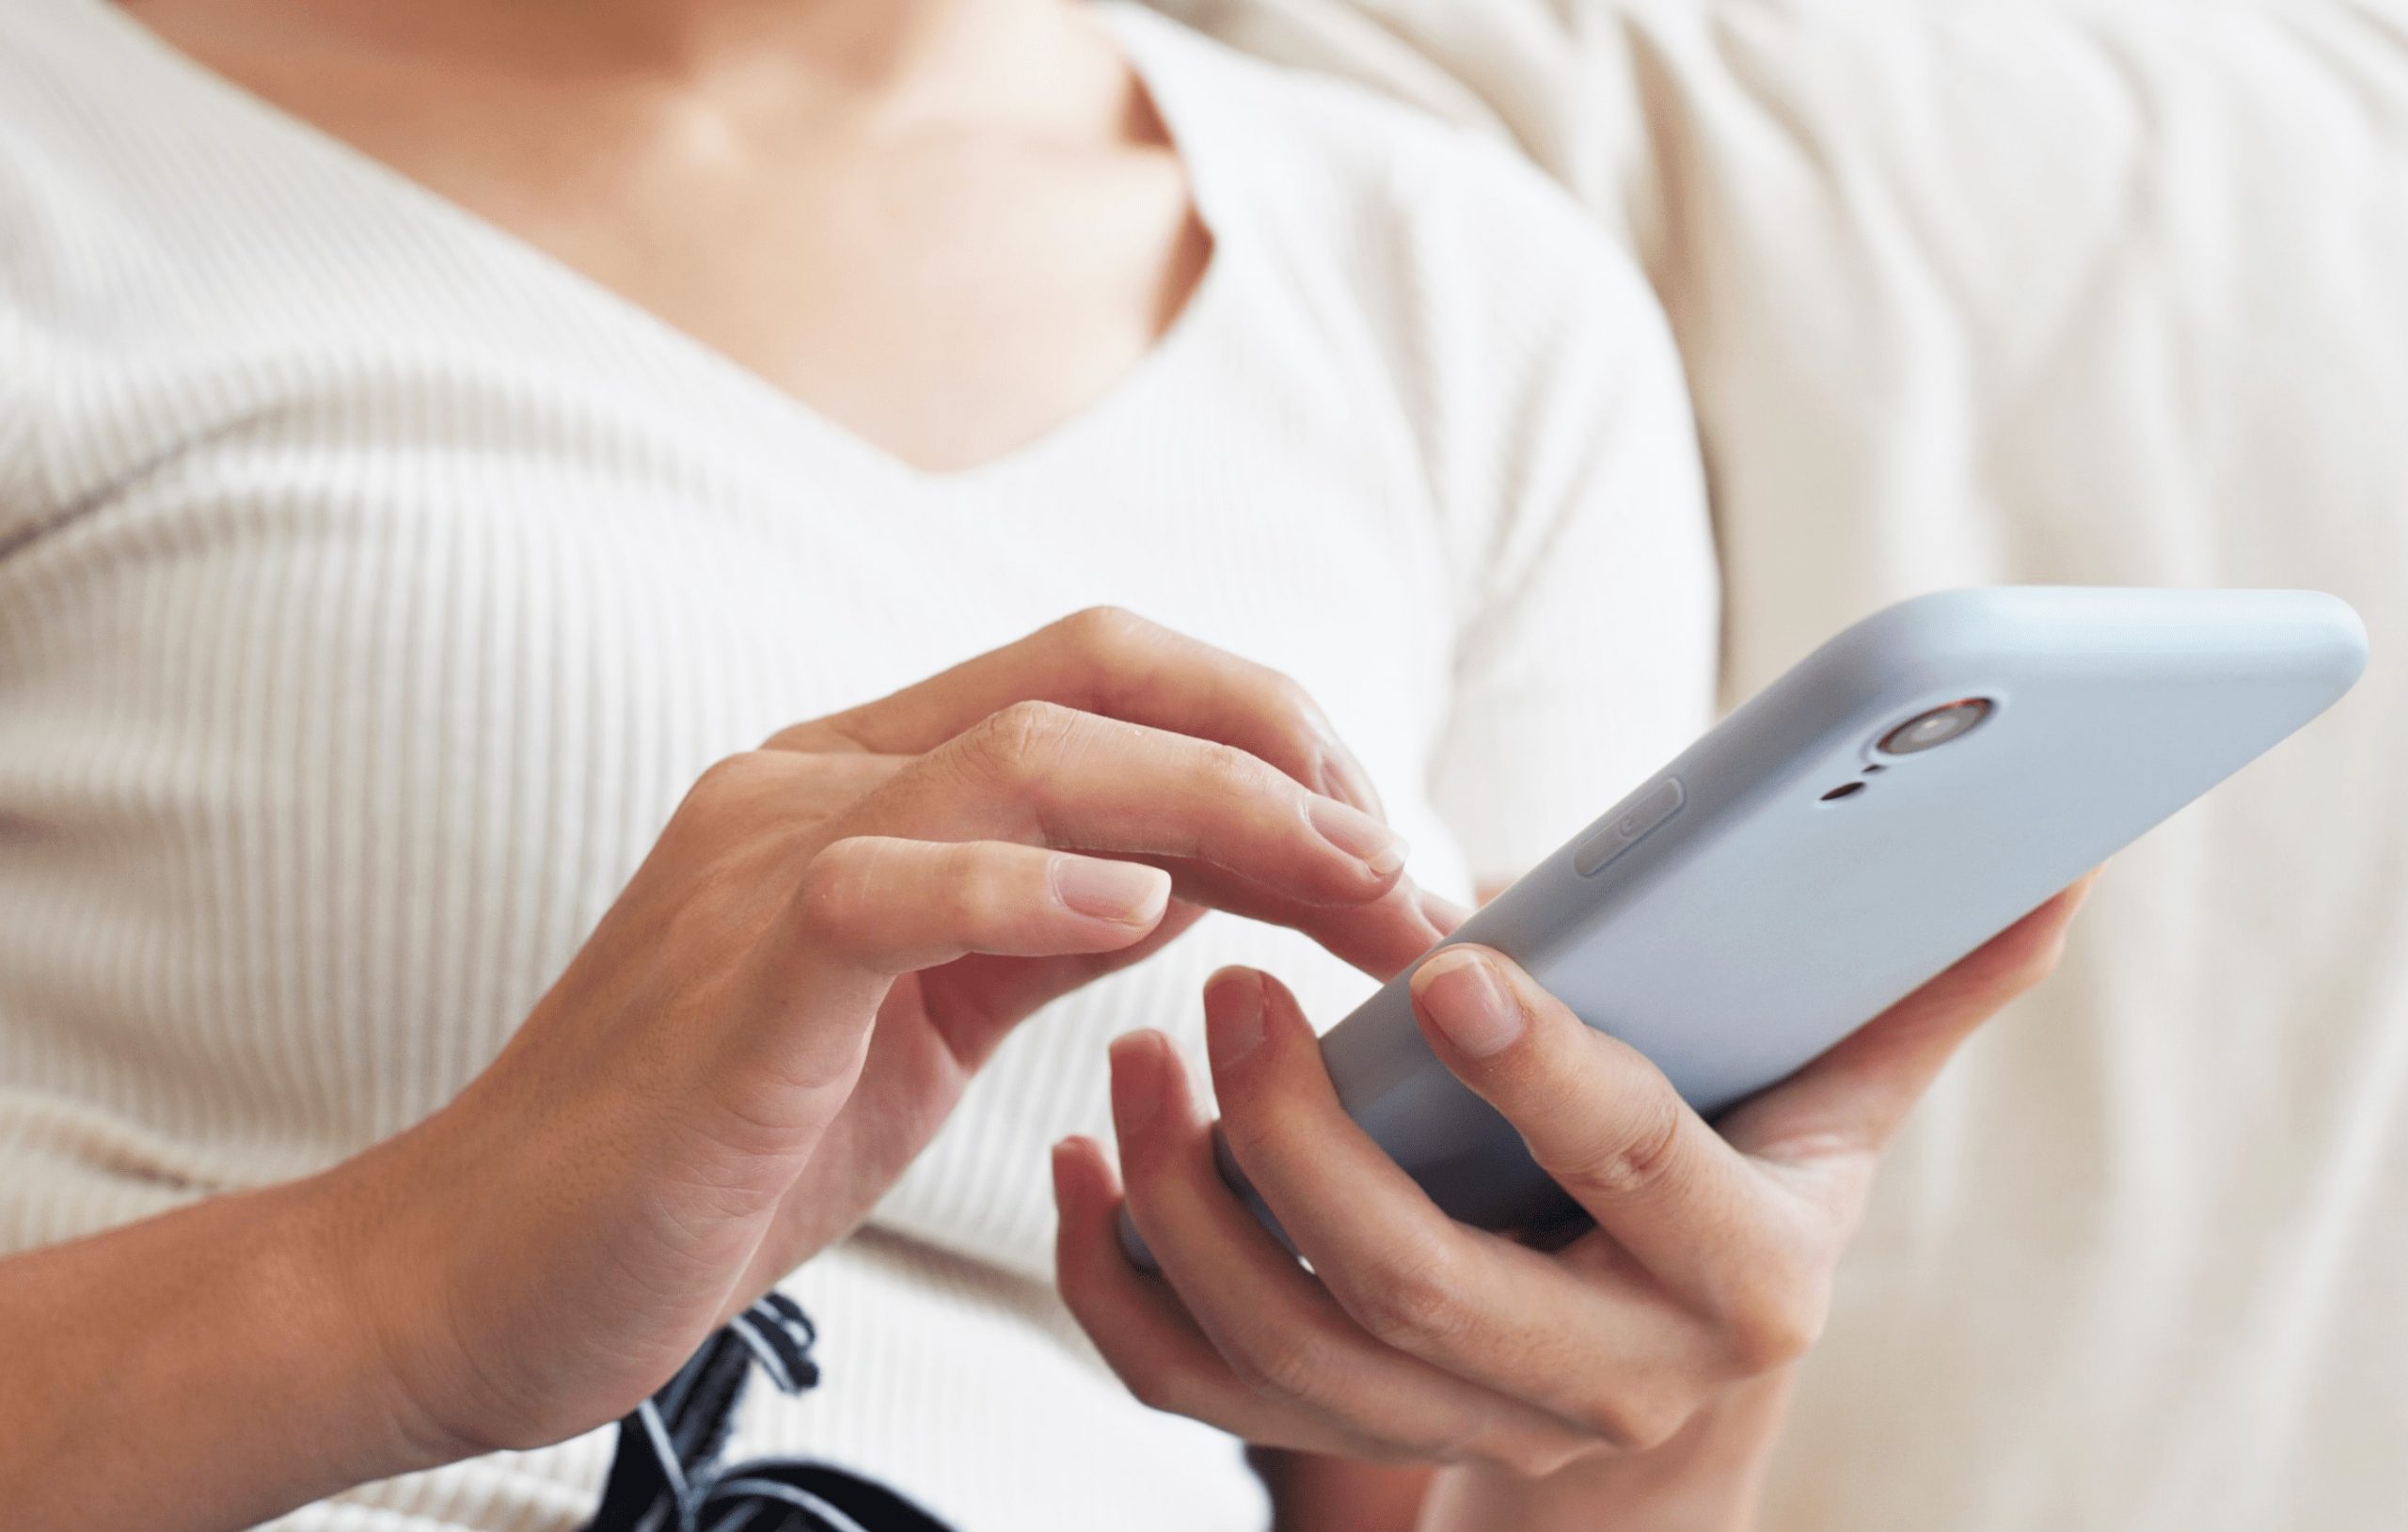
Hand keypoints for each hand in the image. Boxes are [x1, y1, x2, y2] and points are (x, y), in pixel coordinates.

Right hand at [318, 608, 1449, 1462]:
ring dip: (1220, 810)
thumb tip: (1186, 866)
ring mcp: (764, 869)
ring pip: (1020, 755)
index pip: (1103, 682)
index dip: (1267, 735)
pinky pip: (886, 888)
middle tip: (1406, 864)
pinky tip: (1138, 915)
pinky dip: (1020, 885)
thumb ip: (1033, 920)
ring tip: (1346, 880)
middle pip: (1092, 677)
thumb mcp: (916, 1011)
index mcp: (867, 785)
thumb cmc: (706, 1148)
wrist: (486, 1272)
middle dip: (1282, 748)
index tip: (1382, 845)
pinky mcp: (732, 986)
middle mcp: (817, 786)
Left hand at [1054, 875, 2093, 1484]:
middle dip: (1310, 1146)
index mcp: (1741, 1275)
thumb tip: (2041, 868)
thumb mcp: (1830, 1099)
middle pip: (1427, 1291)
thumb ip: (1909, 990)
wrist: (1656, 1391)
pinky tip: (1092, 1155)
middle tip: (1230, 992)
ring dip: (1191, 1203)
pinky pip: (1195, 1390)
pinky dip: (1117, 1285)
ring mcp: (1462, 1428)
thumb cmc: (1735, 1189)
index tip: (1449, 967)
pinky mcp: (1345, 1437)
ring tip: (1148, 1053)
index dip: (1551, 1079)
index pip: (1640, 1175)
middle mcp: (1603, 1377)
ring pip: (1290, 1352)